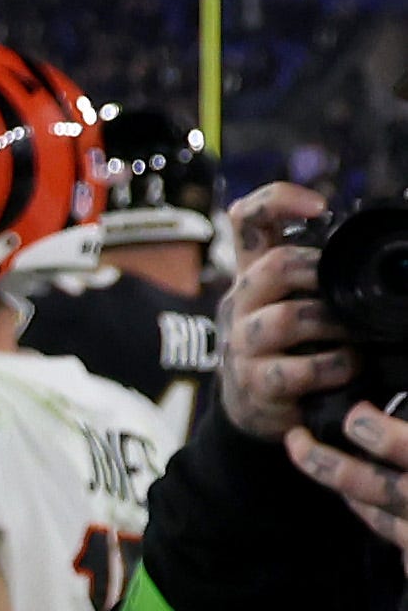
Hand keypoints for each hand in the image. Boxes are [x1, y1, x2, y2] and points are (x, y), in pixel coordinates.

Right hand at [222, 185, 342, 446]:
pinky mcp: (254, 383)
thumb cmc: (286, 348)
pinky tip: (347, 367)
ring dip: (334, 324)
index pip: (245, 220)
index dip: (277, 201)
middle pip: (272, 266)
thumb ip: (313, 278)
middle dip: (319, 274)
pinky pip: (300, 370)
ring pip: (288, 318)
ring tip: (354, 336)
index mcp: (251, 275)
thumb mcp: (290, 303)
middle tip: (345, 290)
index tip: (319, 205)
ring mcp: (242, 344)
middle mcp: (240, 303)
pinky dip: (336, 366)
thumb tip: (370, 244)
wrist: (251, 409)